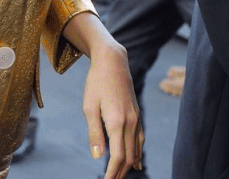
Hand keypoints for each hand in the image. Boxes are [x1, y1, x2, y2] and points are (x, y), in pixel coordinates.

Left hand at [62, 13, 143, 177]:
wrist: (113, 62)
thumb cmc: (96, 82)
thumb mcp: (89, 107)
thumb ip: (94, 133)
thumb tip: (99, 156)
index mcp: (117, 122)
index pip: (118, 156)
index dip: (112, 173)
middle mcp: (130, 122)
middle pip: (128, 156)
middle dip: (120, 173)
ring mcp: (136, 118)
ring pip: (136, 149)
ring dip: (129, 165)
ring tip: (120, 176)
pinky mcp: (137, 114)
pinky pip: (140, 139)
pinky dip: (138, 153)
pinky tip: (136, 162)